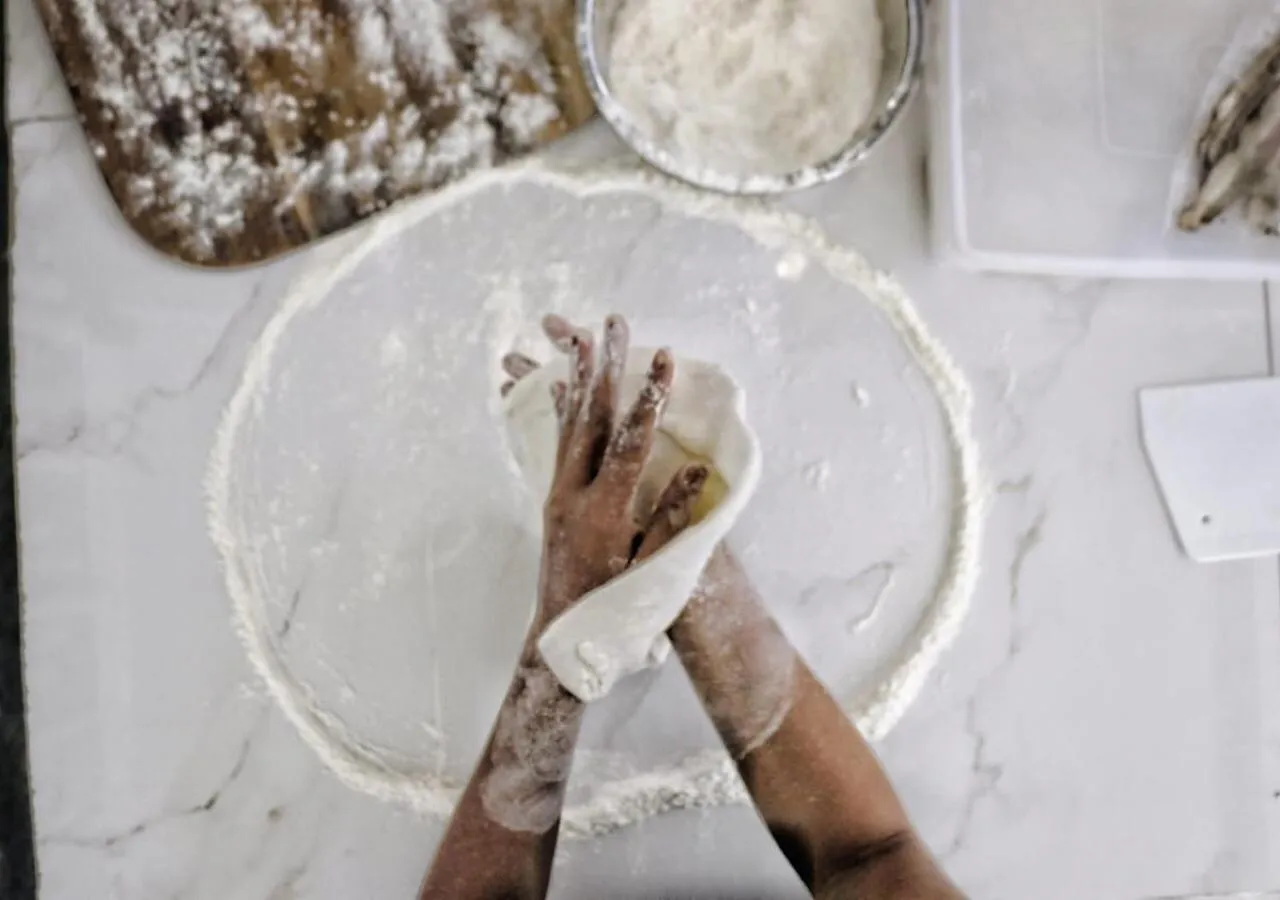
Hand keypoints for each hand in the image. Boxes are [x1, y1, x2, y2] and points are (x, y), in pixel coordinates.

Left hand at [501, 314, 708, 624]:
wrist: (561, 642)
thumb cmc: (614, 612)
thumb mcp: (650, 571)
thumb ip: (671, 518)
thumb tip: (697, 468)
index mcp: (602, 512)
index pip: (630, 443)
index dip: (649, 399)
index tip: (663, 359)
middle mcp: (573, 495)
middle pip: (592, 419)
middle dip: (607, 368)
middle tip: (615, 324)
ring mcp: (557, 496)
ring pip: (569, 426)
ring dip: (579, 378)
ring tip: (582, 336)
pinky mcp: (552, 500)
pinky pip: (558, 444)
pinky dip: (561, 411)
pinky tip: (558, 385)